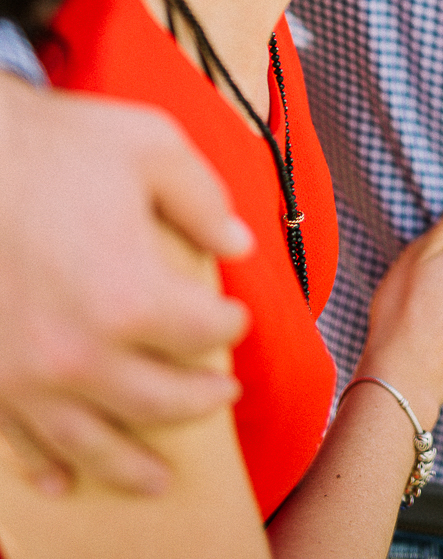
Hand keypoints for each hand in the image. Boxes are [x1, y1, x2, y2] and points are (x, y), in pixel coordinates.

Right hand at [0, 76, 253, 496]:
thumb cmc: (52, 144)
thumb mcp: (149, 145)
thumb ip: (203, 197)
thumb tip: (237, 242)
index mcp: (131, 296)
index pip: (203, 331)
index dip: (230, 325)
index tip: (236, 320)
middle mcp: (82, 353)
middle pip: (160, 400)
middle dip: (200, 399)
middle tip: (221, 394)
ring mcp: (28, 377)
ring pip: (93, 443)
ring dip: (131, 464)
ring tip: (157, 478)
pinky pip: (20, 443)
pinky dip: (46, 468)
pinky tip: (63, 480)